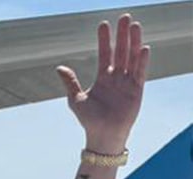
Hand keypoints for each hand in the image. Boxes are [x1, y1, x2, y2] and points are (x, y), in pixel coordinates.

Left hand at [57, 14, 148, 152]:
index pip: (104, 54)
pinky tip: (143, 48)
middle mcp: (116, 77)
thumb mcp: (76, 99)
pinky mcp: (136, 90)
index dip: (104, 40)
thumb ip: (70, 82)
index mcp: (103, 78)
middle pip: (120, 51)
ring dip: (134, 42)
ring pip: (131, 58)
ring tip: (135, 26)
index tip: (103, 25)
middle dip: (122, 35)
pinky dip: (141, 61)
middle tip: (124, 17)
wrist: (102, 136)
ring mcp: (127, 83)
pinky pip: (139, 73)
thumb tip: (59, 67)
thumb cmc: (89, 120)